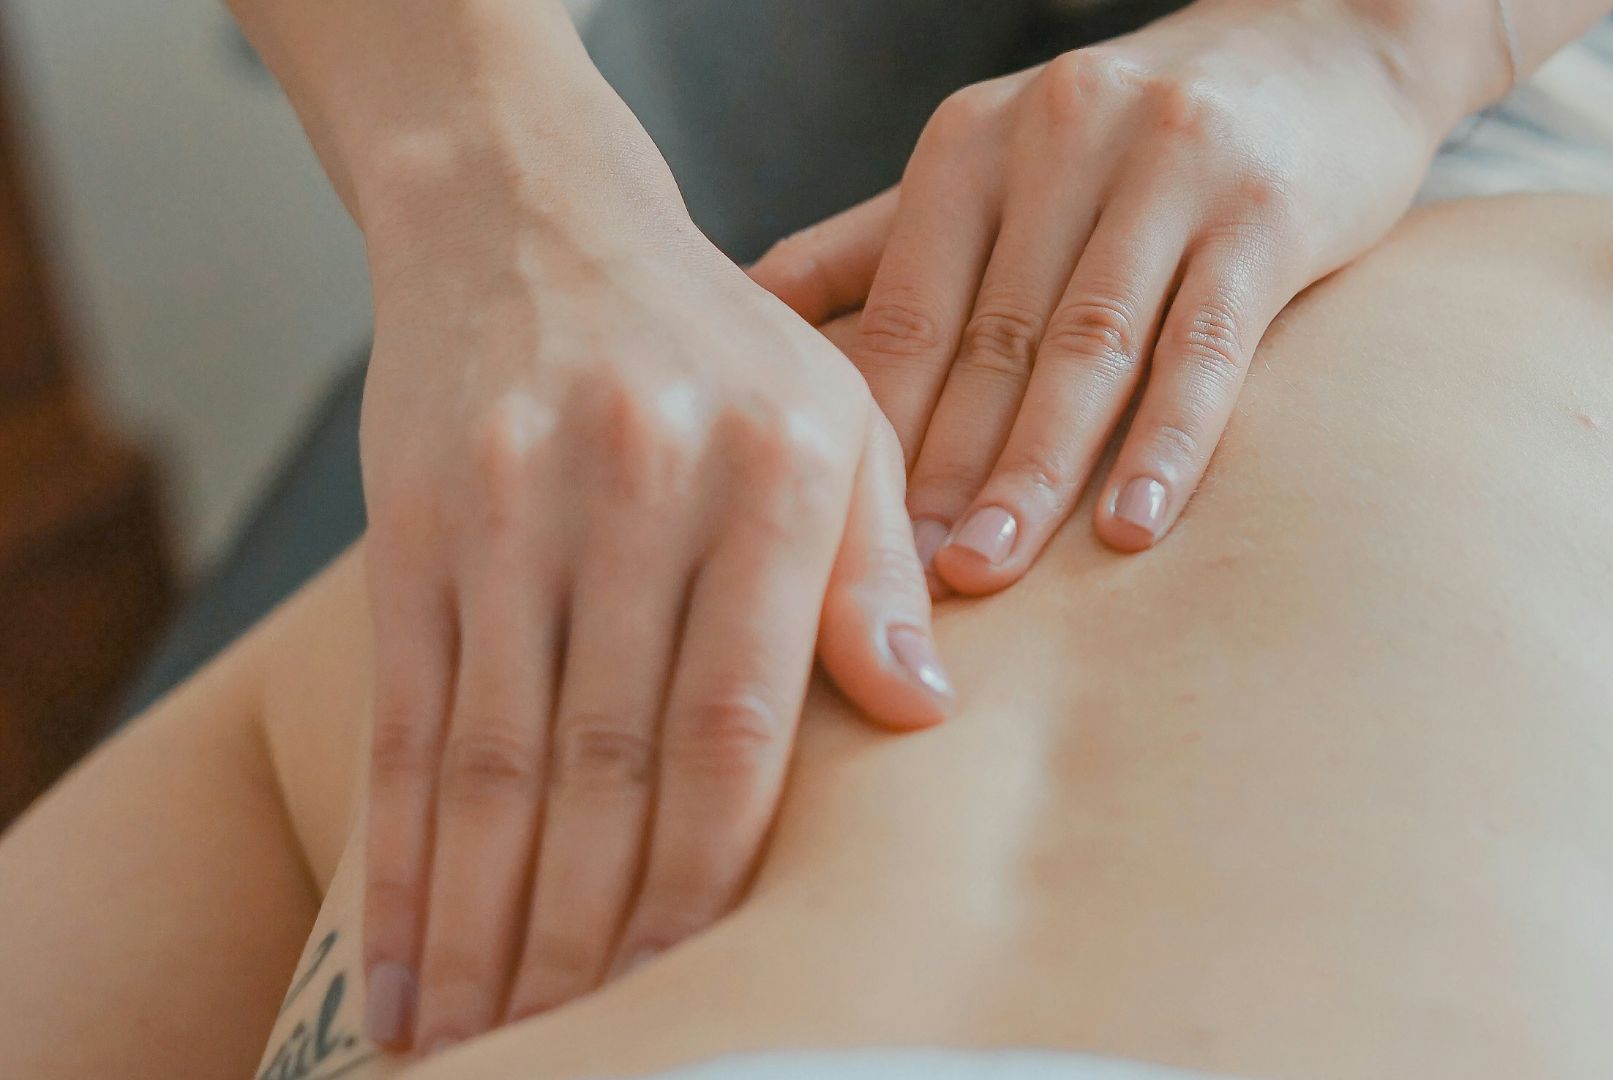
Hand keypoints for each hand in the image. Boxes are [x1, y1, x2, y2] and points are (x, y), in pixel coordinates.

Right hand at [354, 117, 951, 1052]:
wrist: (532, 218)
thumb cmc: (720, 347)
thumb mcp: (839, 421)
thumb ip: (877, 571)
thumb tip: (924, 718)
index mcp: (773, 477)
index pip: (738, 724)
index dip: (711, 877)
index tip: (701, 988)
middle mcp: (638, 490)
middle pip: (609, 764)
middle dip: (593, 936)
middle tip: (588, 1055)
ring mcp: (511, 508)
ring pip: (495, 762)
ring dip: (487, 928)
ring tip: (484, 1049)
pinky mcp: (414, 525)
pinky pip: (406, 722)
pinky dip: (399, 861)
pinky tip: (403, 966)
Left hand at [751, 0, 1443, 592]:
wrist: (1322, 43)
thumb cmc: (1133, 133)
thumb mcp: (995, 161)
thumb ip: (878, 241)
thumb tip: (746, 312)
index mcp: (973, 143)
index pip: (905, 308)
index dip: (871, 429)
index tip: (836, 540)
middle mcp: (1059, 141)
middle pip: (989, 338)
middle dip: (941, 469)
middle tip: (901, 583)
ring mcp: (1167, 170)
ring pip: (1089, 346)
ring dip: (1036, 468)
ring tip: (990, 568)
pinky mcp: (1265, 210)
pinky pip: (1207, 342)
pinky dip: (1169, 439)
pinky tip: (1133, 526)